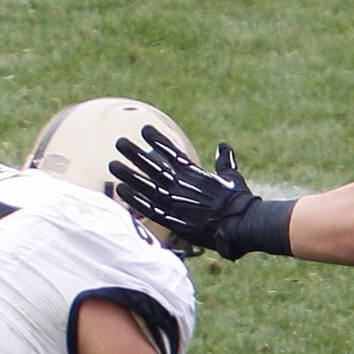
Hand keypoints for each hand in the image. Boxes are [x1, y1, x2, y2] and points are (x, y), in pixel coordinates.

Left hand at [112, 129, 281, 257]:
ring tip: (113, 163)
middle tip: (120, 142)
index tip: (145, 129)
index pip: (171, 152)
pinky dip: (133, 198)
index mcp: (194, 173)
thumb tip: (224, 146)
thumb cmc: (238, 202)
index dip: (157, 140)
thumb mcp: (232, 177)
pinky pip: (147, 207)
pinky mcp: (171, 219)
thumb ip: (224, 162)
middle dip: (135, 153)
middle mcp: (180, 184)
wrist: (240, 224)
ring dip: (128, 173)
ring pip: (145, 184)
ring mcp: (174, 202)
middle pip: (152, 165)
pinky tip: (120, 189)